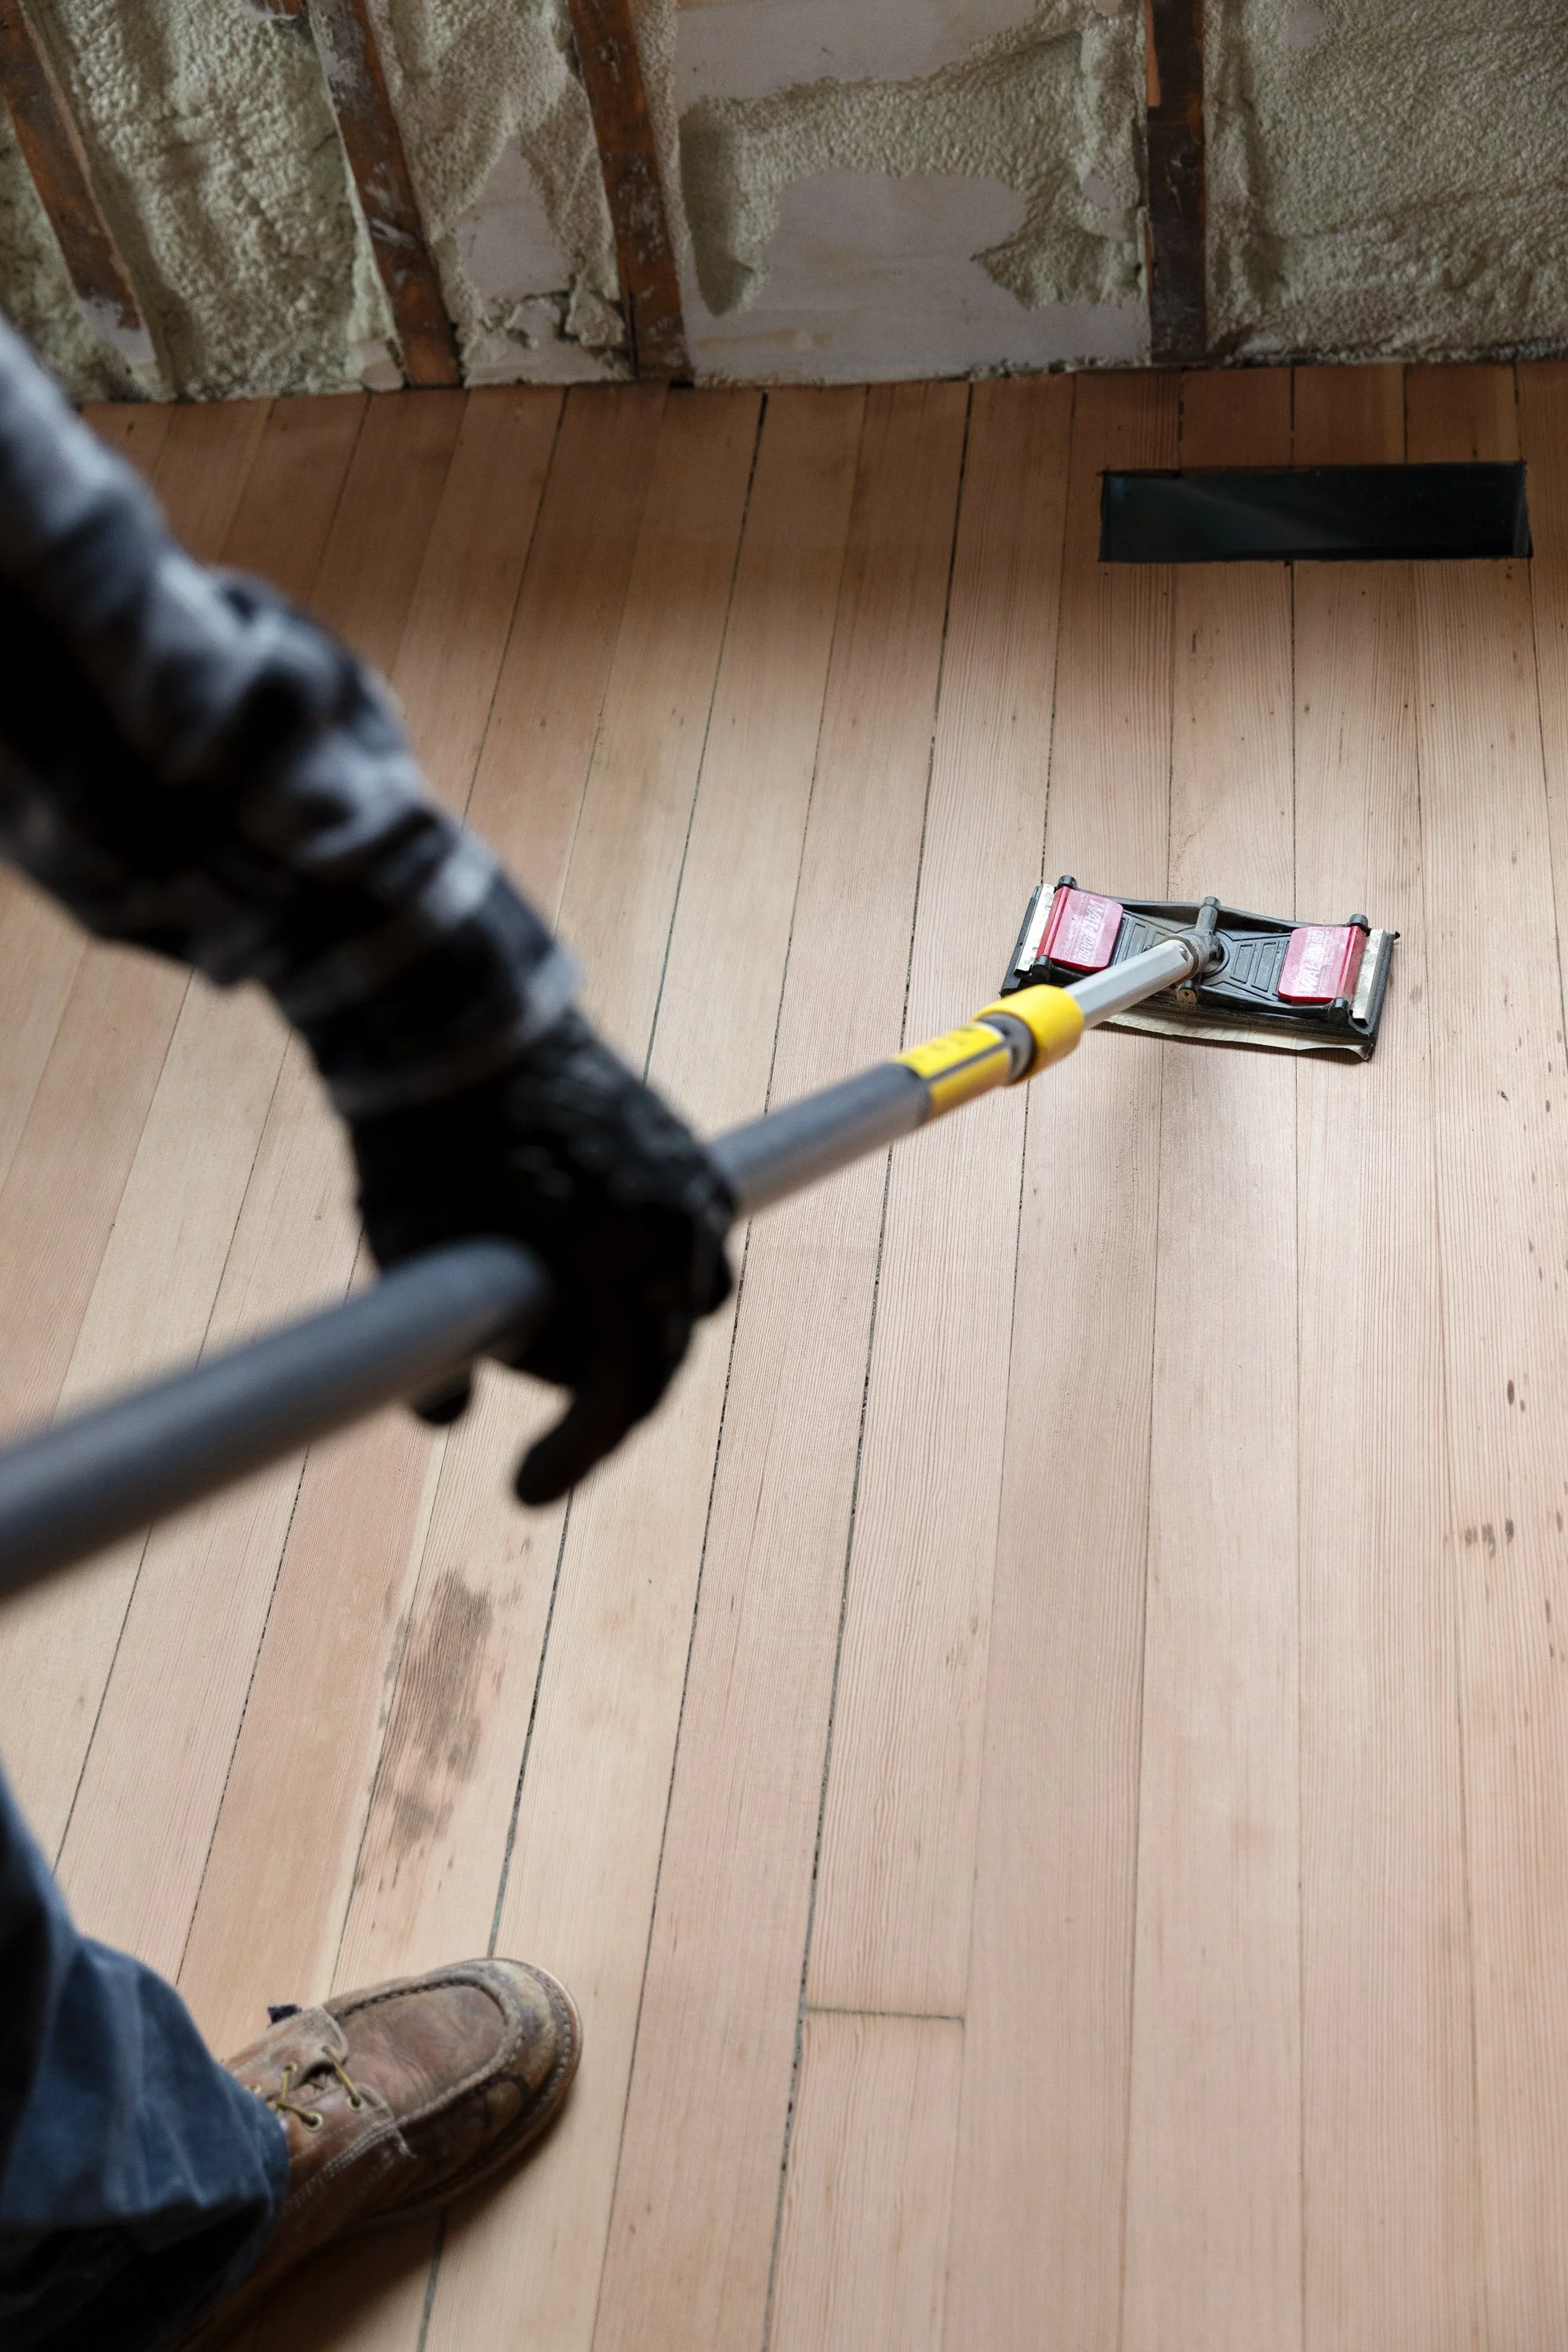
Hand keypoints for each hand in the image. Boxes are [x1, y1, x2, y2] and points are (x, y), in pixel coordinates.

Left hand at [352, 1011, 732, 1503]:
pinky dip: (648, 1277)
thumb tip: (448, 1415)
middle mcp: (671, 1214)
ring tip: (545, 1337)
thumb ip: (431, 1344)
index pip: (623, 1386)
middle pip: (661, 1352)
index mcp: (612, 1246)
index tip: (525, 1491)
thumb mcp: (402, 1242)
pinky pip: (691, 1241)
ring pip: (684, 1299)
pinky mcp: (682, 1148)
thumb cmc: (421, 1125)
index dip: (577, 1452)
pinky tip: (582, 1278)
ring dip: (628, 1336)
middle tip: (538, 1436)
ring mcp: (687, 1176)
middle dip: (598, 1401)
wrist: (451, 1007)